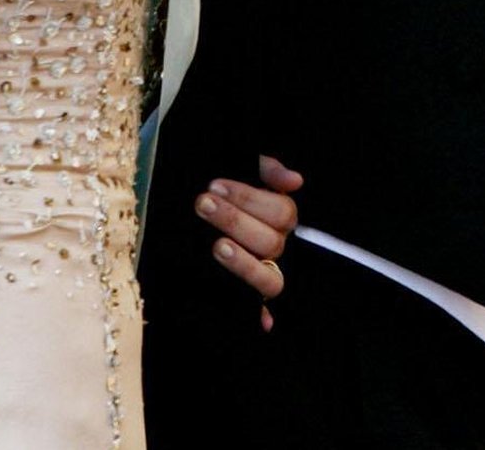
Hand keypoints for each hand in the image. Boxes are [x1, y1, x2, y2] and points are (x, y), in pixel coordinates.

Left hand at [197, 154, 302, 330]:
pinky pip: (260, 308)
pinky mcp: (247, 295)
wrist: (189, 212)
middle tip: (202, 204)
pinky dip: (262, 314)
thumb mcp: (240, 168)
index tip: (215, 185)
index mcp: (278, 216)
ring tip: (216, 245)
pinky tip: (258, 317)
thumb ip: (267, 169)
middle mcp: (275, 246)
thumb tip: (295, 180)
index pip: (282, 211)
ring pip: (269, 278)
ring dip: (243, 262)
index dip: (249, 198)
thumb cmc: (219, 189)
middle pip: (271, 242)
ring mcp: (263, 272)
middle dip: (234, 221)